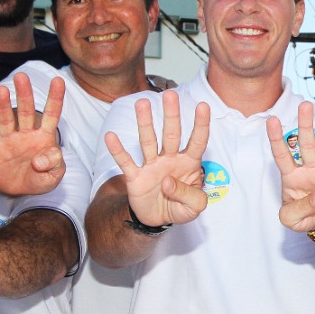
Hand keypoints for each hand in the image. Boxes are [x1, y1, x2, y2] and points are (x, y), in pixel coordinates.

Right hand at [0, 73, 65, 195]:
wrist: (19, 191)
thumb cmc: (39, 179)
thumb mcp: (54, 176)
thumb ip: (53, 164)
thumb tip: (40, 159)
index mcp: (43, 137)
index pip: (51, 115)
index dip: (55, 98)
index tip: (58, 80)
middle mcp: (25, 134)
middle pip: (26, 111)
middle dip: (25, 94)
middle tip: (22, 76)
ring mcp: (7, 140)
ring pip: (5, 119)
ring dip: (3, 106)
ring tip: (2, 90)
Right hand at [105, 90, 209, 226]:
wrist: (159, 219)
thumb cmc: (181, 206)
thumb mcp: (196, 206)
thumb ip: (189, 195)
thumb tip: (167, 181)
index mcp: (189, 163)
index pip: (197, 141)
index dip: (201, 125)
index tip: (203, 106)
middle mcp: (170, 159)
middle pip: (171, 134)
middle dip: (171, 115)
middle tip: (170, 94)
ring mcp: (152, 166)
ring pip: (149, 141)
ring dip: (145, 123)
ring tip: (142, 104)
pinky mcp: (136, 177)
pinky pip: (126, 162)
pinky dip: (118, 150)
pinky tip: (111, 137)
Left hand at [267, 101, 314, 231]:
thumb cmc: (304, 216)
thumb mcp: (291, 220)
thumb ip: (297, 210)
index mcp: (292, 177)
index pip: (282, 156)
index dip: (276, 139)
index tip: (272, 120)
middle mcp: (310, 170)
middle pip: (307, 145)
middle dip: (305, 125)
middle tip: (305, 105)